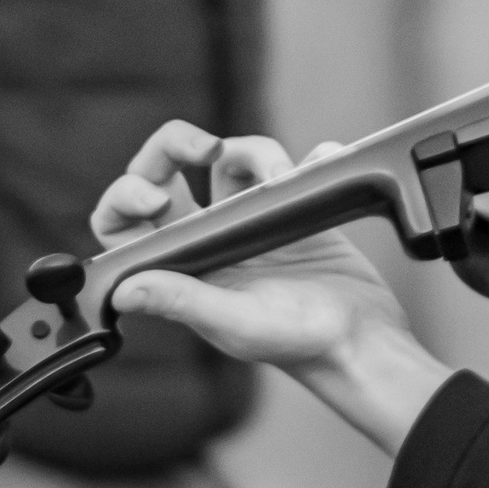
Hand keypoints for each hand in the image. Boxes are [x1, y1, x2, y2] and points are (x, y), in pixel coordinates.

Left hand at [100, 121, 448, 455]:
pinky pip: (289, 163)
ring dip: (255, 152)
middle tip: (208, 146)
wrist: (363, 338)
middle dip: (176, 145)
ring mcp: (249, 220)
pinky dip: (308, 156)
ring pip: (229, 159)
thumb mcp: (236, 323)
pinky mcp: (291, 208)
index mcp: (181, 268)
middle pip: (167, 172)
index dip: (126, 198)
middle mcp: (206, 240)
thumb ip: (183, 301)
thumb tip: (124, 289)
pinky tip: (322, 163)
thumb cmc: (300, 342)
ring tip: (285, 177)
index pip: (124, 225)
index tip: (156, 197)